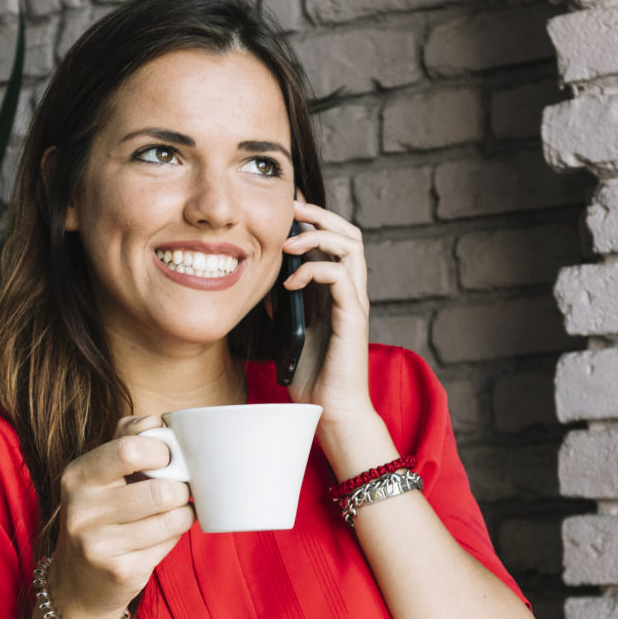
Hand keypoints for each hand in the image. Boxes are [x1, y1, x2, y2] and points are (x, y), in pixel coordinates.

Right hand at [47, 414, 194, 618]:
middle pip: (159, 489)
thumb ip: (127, 438)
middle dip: (180, 487)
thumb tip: (158, 420)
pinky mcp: (120, 571)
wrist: (77, 583)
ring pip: (171, 517)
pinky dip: (176, 535)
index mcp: (77, 476)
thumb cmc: (100, 517)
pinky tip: (161, 535)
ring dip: (184, 512)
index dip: (163, 451)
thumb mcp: (101, 475)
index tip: (169, 458)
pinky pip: (170, 543)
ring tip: (173, 511)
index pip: (130, 449)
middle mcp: (82, 509)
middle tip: (178, 489)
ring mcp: (98, 544)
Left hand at [281, 199, 374, 430]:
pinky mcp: (352, 317)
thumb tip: (263, 282)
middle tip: (292, 207)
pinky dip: (313, 270)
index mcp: (338, 293)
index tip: (289, 208)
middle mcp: (351, 293)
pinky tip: (290, 282)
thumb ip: (284, 306)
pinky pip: (338, 276)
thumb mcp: (290, 333)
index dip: (315, 220)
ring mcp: (354, 303)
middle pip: (350, 234)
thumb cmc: (314, 378)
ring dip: (317, 235)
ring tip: (289, 242)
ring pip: (351, 246)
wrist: (331, 411)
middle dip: (321, 214)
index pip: (336, 241)